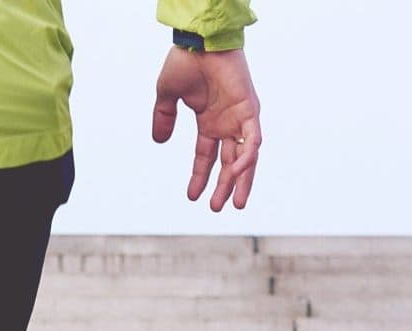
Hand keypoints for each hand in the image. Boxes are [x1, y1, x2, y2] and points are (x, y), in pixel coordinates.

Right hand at [152, 46, 261, 210]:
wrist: (198, 42)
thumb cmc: (185, 61)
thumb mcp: (167, 96)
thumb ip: (164, 118)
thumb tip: (159, 141)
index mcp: (210, 121)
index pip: (207, 156)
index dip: (200, 176)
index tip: (191, 196)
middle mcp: (227, 123)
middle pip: (229, 162)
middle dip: (224, 186)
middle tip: (216, 207)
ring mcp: (240, 118)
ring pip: (245, 157)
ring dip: (241, 180)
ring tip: (236, 204)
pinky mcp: (250, 111)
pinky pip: (253, 141)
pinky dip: (248, 158)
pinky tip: (237, 174)